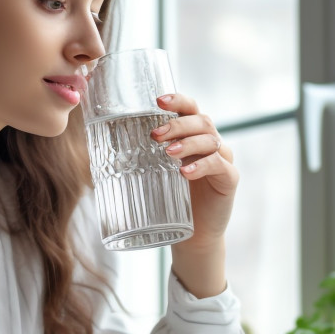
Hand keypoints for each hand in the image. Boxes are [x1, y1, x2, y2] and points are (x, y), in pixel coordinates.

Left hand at [151, 93, 238, 243]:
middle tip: (155, 135)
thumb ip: (143, 156)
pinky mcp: (229, 179)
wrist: (194, 232)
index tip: (158, 101)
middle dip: (177, 124)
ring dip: (188, 143)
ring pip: (210, 140)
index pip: (191, 109)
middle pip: (201, 121)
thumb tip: (105, 145)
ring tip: (168, 153)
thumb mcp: (157, 172)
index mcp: (194, 136)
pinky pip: (219, 165)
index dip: (178, 100)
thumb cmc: (172, 199)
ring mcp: (223, 159)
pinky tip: (185, 172)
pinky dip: (202, 166)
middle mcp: (211, 143)